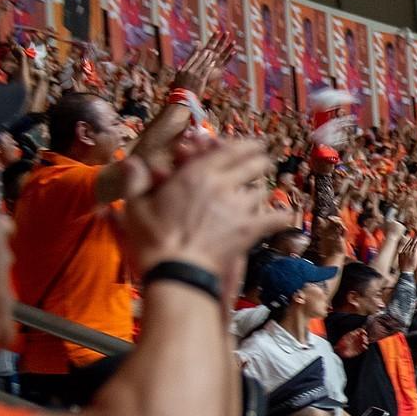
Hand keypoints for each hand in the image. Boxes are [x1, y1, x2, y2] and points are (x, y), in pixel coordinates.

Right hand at [119, 136, 285, 278]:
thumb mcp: (135, 206)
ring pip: (261, 189)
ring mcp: (239, 207)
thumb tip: (132, 161)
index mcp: (196, 174)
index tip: (252, 144)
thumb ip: (136, 181)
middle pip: (253, 164)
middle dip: (259, 160)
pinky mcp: (249, 230)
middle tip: (263, 160)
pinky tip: (285, 215)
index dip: (243, 145)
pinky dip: (281, 216)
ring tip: (261, 189)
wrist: (177, 271)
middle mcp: (222, 185)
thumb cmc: (153, 239)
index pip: (228, 150)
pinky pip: (275, 218)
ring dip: (262, 188)